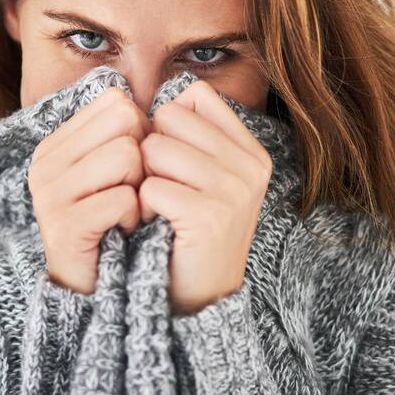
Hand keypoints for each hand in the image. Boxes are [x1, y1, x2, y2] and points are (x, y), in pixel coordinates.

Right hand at [29, 87, 151, 294]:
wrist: (101, 288)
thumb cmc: (119, 222)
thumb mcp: (122, 169)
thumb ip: (132, 130)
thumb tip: (176, 93)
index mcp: (58, 142)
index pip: (117, 102)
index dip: (141, 133)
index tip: (133, 169)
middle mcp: (46, 161)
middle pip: (125, 123)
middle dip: (143, 159)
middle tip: (132, 192)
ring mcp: (49, 193)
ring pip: (126, 156)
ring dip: (140, 189)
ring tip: (127, 212)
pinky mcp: (62, 226)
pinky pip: (122, 199)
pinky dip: (134, 217)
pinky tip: (123, 231)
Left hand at [137, 80, 272, 314]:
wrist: (199, 299)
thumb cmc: (189, 230)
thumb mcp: (204, 176)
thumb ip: (189, 135)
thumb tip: (146, 99)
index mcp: (252, 151)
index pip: (194, 96)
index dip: (168, 123)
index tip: (174, 162)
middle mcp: (251, 166)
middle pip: (170, 118)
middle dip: (151, 150)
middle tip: (163, 189)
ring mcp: (235, 191)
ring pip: (156, 149)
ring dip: (145, 180)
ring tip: (160, 207)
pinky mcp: (210, 216)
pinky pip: (151, 187)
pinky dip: (142, 207)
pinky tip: (156, 225)